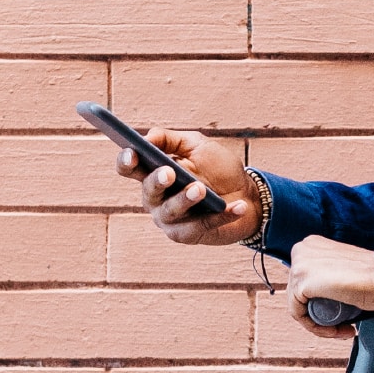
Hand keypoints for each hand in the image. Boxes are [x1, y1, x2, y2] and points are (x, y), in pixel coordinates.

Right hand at [116, 128, 259, 245]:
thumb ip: (170, 139)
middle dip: (157, 181)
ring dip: (186, 199)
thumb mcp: (196, 146)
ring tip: (201, 189)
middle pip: (149, 191)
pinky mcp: (188, 235)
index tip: (132, 152)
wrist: (247, 194)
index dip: (126, 161)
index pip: (129, 168)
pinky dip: (222, 215)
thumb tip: (148, 137)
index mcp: (152, 173)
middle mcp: (155, 199)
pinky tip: (238, 205)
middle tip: (170, 172)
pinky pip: (203, 225)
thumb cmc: (217, 169)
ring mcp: (170, 219)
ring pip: (172, 211)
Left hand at [287, 235, 373, 337]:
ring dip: (321, 324)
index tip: (343, 314)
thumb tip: (325, 291)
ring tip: (345, 328)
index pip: (305, 282)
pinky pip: (300, 314)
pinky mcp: (301, 282)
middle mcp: (301, 249)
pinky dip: (316, 328)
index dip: (321, 304)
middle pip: (300, 294)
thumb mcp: (346, 267)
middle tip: (345, 325)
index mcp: (311, 244)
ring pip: (299, 306)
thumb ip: (332, 272)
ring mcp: (299, 264)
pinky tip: (339, 329)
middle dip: (321, 314)